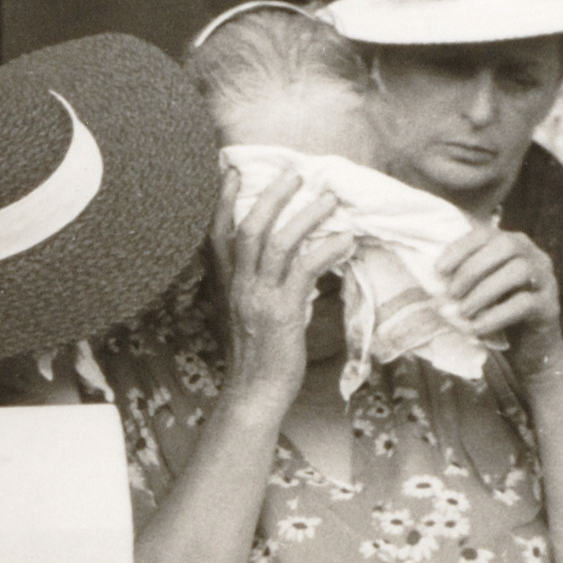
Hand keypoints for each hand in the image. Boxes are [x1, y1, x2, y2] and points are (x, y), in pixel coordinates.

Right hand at [212, 165, 351, 389]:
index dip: (223, 198)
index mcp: (226, 284)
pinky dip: (327, 250)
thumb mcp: (247, 313)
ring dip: (305, 215)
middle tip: (295, 173)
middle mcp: (238, 286)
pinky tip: (346, 241)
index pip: (216, 232)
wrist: (254, 394)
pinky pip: (305, 270)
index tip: (232, 169)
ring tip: (329, 199)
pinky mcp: (281, 313)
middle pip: (248, 227)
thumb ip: (254, 285)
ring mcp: (258, 298)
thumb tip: (284, 262)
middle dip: (271, 196)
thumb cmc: (256, 356)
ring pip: (277, 243)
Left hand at [435, 224, 562, 372]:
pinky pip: (524, 303)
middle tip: (452, 293)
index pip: (486, 234)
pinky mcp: (549, 306)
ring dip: (484, 291)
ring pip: (518, 271)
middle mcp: (534, 256)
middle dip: (473, 268)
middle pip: (506, 245)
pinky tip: (477, 328)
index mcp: (514, 245)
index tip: (439, 270)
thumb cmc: (498, 317)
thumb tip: (434, 281)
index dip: (461, 248)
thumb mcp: (479, 293)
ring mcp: (546, 279)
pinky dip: (496, 315)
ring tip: (463, 312)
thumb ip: (464, 281)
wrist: (531, 351)